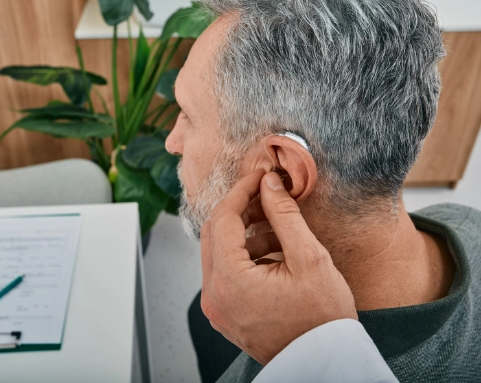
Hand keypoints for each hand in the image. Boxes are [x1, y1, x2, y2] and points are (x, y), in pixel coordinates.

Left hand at [200, 169, 356, 364]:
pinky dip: (245, 257)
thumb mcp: (309, 259)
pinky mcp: (225, 314)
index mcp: (228, 281)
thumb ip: (284, 215)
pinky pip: (226, 273)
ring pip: (219, 253)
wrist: (326, 363)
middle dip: (241, 210)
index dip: (241, 190)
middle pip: (215, 234)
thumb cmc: (322, 319)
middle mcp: (214, 296)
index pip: (223, 218)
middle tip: (268, 197)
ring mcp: (217, 308)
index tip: (260, 176)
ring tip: (279, 229)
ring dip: (245, 234)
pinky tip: (274, 252)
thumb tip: (269, 183)